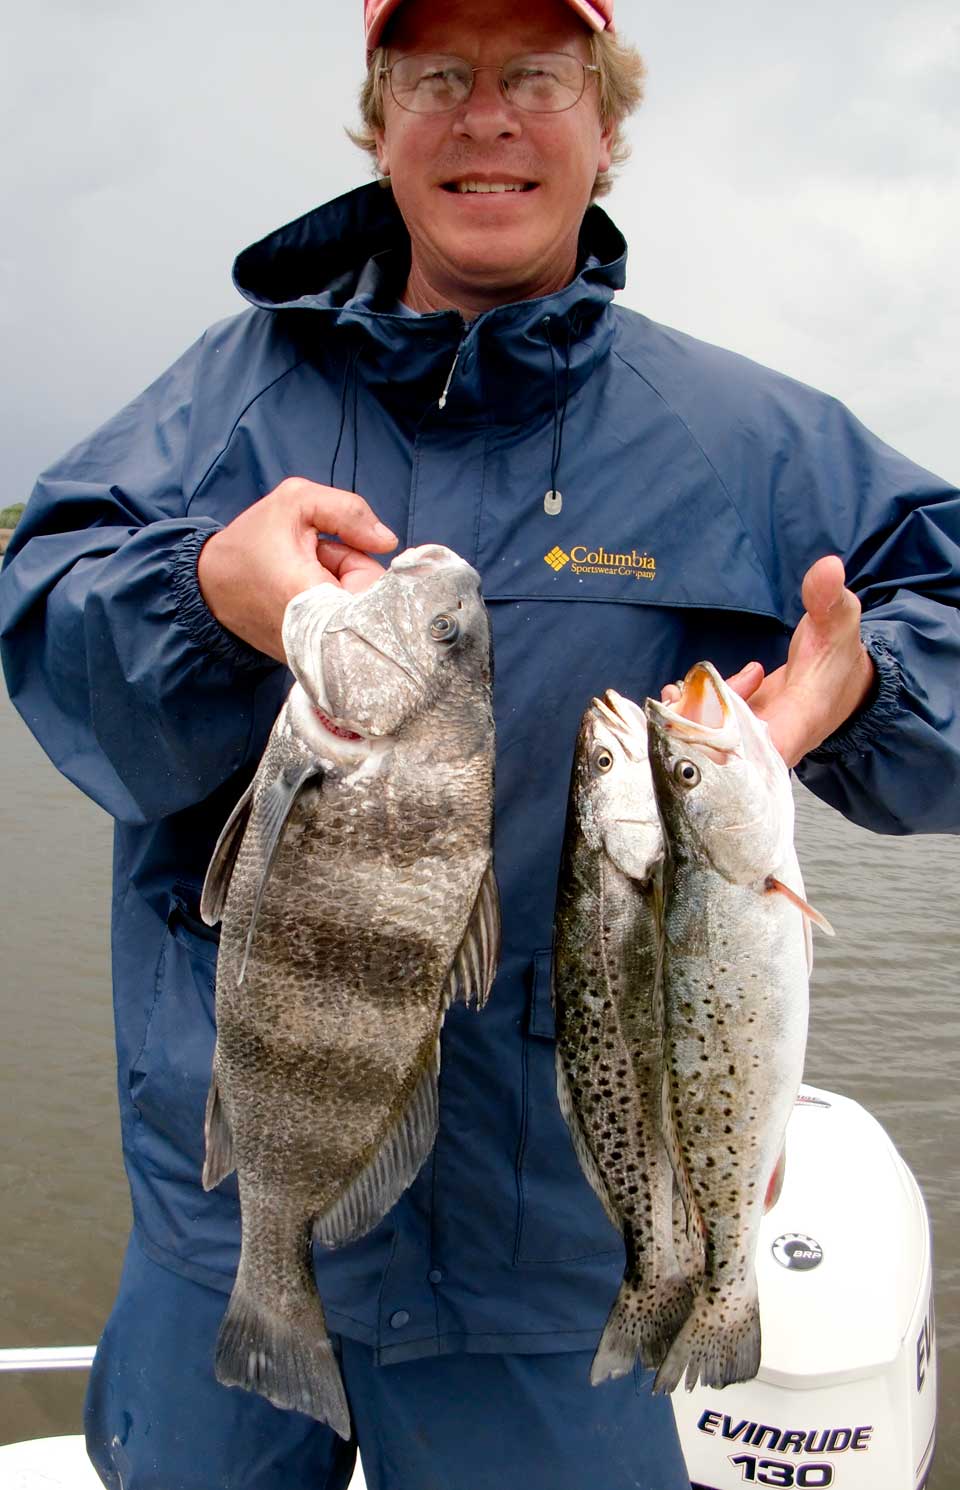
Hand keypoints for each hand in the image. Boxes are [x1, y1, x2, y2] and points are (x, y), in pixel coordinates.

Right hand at [197, 478, 397, 660]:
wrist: (211, 587)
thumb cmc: (251, 543)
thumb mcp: (295, 502)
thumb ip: (348, 512)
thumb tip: (387, 541)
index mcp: (312, 597)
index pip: (378, 589)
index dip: (367, 561)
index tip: (342, 547)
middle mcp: (318, 637)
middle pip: (374, 603)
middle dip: (355, 572)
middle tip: (319, 558)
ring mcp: (318, 654)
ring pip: (361, 617)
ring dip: (345, 590)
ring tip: (309, 575)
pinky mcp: (316, 661)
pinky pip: (346, 630)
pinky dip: (336, 609)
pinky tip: (309, 595)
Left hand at [662, 556, 875, 766]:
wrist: (841, 680)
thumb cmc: (838, 652)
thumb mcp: (839, 619)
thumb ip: (828, 597)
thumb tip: (828, 566)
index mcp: (800, 719)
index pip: (771, 749)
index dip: (735, 752)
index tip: (705, 740)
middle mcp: (775, 739)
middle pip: (728, 753)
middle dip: (693, 726)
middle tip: (677, 694)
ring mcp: (755, 738)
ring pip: (712, 743)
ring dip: (689, 714)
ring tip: (681, 687)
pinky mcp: (740, 733)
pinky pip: (707, 732)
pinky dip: (689, 712)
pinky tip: (683, 690)